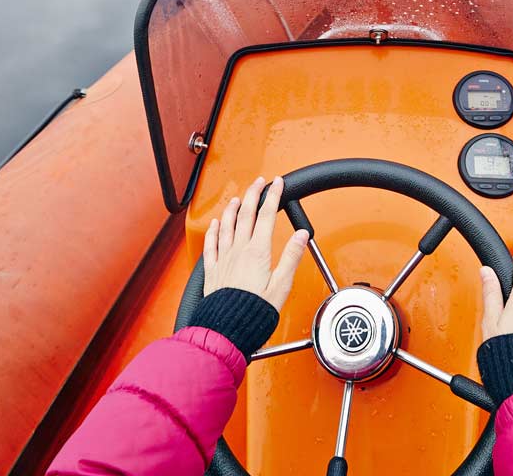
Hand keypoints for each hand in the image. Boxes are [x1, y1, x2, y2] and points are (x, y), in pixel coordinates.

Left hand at [203, 176, 309, 310]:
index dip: (272, 196)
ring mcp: (223, 259)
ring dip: (233, 208)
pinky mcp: (212, 270)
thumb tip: (301, 235)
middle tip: (259, 182)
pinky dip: (213, 230)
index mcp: (257, 252)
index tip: (277, 184)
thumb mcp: (282, 285)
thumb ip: (291, 257)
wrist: (227, 329)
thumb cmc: (254, 312)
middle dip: (253, 194)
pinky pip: (211, 244)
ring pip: (227, 225)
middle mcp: (238, 251)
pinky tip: (215, 224)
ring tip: (238, 198)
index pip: (266, 215)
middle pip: (246, 214)